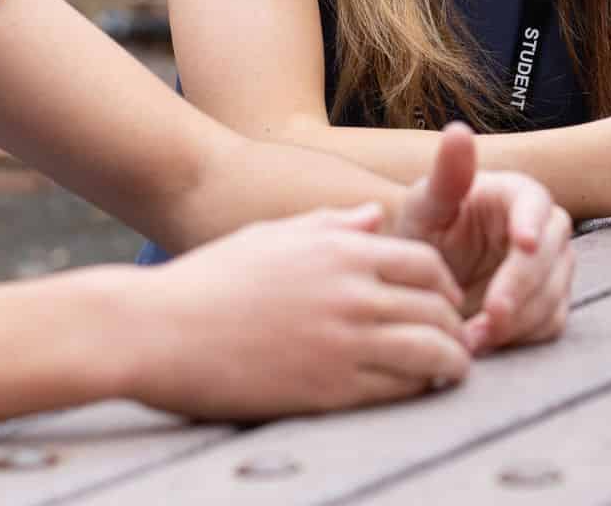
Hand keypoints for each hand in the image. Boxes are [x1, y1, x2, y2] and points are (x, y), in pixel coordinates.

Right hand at [134, 204, 470, 418]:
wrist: (156, 330)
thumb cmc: (210, 281)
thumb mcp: (273, 236)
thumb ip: (331, 224)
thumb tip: (375, 218)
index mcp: (340, 248)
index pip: (425, 262)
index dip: (444, 284)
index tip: (442, 301)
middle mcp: (350, 289)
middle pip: (437, 305)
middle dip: (454, 323)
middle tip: (455, 339)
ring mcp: (343, 339)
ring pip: (430, 348)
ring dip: (451, 361)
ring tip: (452, 370)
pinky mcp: (328, 388)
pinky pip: (399, 388)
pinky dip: (419, 389)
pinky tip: (417, 392)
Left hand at [396, 124, 573, 351]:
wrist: (424, 279)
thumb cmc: (426, 231)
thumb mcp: (427, 204)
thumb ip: (447, 174)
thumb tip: (458, 130)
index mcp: (516, 194)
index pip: (536, 204)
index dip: (532, 223)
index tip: (523, 244)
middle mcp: (543, 229)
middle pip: (552, 255)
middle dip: (522, 286)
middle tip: (490, 314)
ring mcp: (551, 268)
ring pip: (553, 293)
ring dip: (518, 320)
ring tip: (473, 338)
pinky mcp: (548, 303)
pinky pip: (549, 323)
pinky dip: (521, 338)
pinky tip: (485, 344)